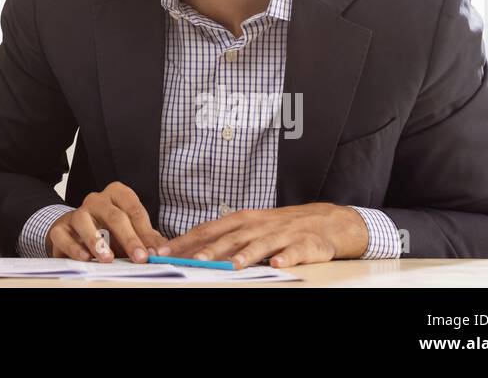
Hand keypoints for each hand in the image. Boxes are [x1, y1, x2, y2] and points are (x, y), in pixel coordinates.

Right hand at [45, 182, 172, 262]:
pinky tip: (86, 258)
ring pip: (84, 220)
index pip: (134, 210)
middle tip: (140, 258)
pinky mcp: (60, 228)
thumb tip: (162, 251)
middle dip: (130, 238)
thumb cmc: (109, 231)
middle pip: (114, 215)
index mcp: (117, 195)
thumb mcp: (131, 233)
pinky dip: (74, 247)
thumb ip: (146, 239)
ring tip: (108, 258)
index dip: (147, 232)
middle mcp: (96, 200)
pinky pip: (64, 235)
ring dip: (97, 241)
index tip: (157, 252)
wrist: (76, 233)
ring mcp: (76, 212)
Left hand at [165, 203, 368, 268]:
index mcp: (239, 220)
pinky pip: (293, 252)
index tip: (164, 252)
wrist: (322, 221)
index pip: (206, 230)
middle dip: (210, 250)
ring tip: (232, 266)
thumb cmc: (277, 227)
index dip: (185, 241)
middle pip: (230, 238)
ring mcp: (280, 234)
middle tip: (193, 262)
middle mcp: (257, 225)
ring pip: (260, 245)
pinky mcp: (303, 245)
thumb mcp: (247, 228)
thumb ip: (222, 239)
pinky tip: (277, 265)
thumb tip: (188, 252)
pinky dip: (285, 258)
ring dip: (246, 255)